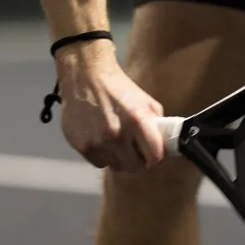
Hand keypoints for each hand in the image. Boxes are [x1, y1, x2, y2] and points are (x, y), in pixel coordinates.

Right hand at [55, 45, 166, 172]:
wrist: (86, 76)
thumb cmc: (118, 87)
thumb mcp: (145, 101)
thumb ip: (155, 124)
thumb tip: (162, 144)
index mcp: (137, 120)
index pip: (154, 156)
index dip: (156, 158)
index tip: (153, 157)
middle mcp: (117, 134)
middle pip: (133, 167)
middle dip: (136, 160)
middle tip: (133, 150)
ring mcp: (98, 142)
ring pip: (115, 166)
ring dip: (118, 158)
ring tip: (115, 142)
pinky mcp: (81, 146)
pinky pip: (98, 162)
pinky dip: (102, 155)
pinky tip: (100, 139)